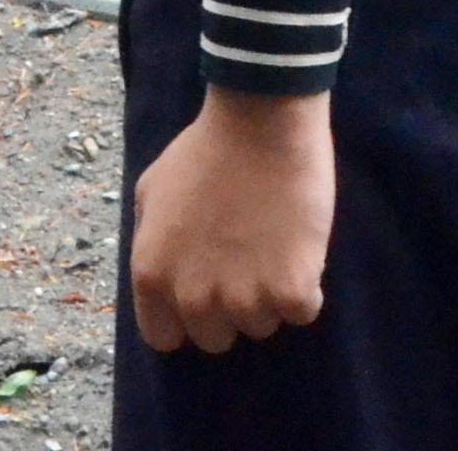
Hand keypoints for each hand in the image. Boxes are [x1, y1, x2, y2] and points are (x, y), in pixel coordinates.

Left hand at [128, 93, 333, 352]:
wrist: (261, 120)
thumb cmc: (206, 148)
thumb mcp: (151, 191)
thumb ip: (151, 241)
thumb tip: (164, 275)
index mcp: (153, 275)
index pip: (163, 337)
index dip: (183, 317)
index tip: (203, 293)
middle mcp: (194, 298)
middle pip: (214, 338)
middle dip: (227, 308)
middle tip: (244, 264)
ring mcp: (245, 299)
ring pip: (261, 326)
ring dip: (268, 295)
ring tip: (274, 246)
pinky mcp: (292, 291)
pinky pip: (302, 312)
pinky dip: (306, 288)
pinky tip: (300, 248)